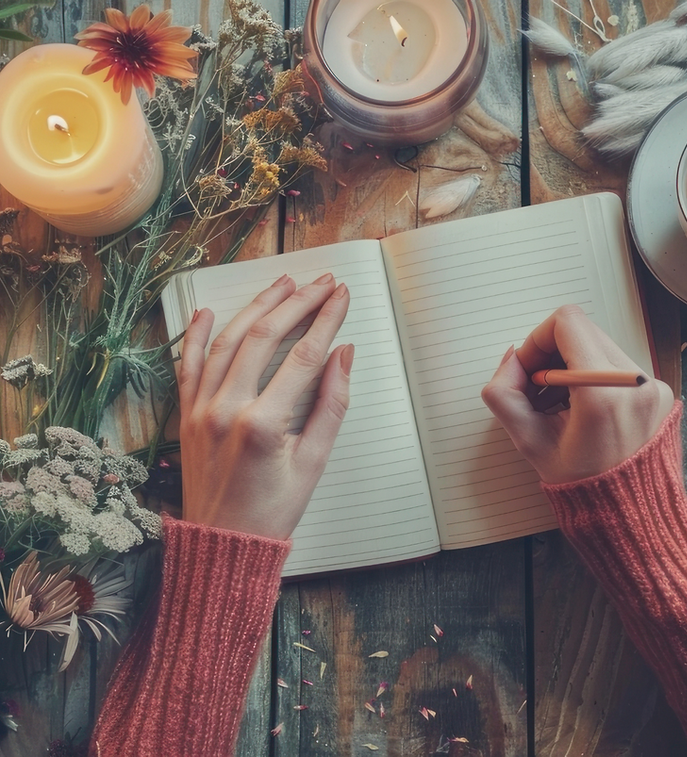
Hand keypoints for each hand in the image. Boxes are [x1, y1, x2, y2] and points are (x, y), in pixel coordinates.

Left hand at [176, 273, 353, 539]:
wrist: (224, 543)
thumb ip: (332, 404)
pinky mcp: (187, 415)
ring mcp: (202, 409)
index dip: (327, 320)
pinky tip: (209, 311)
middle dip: (298, 303)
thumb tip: (343, 355)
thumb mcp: (315, 461)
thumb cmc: (274, 510)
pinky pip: (189, 364)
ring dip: (256, 307)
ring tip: (283, 283)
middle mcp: (228, 409)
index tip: (342, 297)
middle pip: (265, 337)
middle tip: (322, 283)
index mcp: (264, 423)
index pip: (303, 355)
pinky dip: (198, 335)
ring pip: (228, 341)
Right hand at [481, 305, 672, 483]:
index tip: (530, 369)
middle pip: (584, 332)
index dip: (538, 339)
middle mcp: (635, 381)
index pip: (567, 323)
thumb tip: (512, 358)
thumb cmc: (580, 484)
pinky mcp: (660, 390)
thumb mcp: (528, 441)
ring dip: (572, 366)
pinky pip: (619, 365)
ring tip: (560, 404)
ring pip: (600, 346)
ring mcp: (652, 385)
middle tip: (540, 390)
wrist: (629, 513)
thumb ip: (504, 393)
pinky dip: (595, 378)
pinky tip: (583, 411)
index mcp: (603, 392)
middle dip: (552, 355)